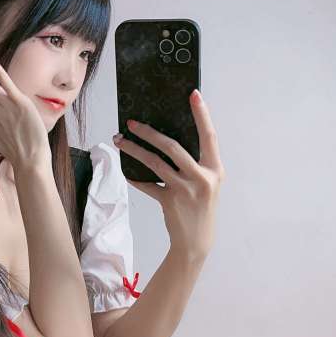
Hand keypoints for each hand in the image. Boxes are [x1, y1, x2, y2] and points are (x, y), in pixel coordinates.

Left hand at [114, 91, 224, 259]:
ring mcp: (185, 190)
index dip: (202, 114)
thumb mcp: (206, 184)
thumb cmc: (200, 207)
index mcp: (215, 169)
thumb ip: (194, 164)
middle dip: (149, 132)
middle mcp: (202, 178)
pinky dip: (135, 177)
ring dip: (134, 150)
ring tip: (119, 140)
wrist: (196, 242)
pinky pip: (147, 184)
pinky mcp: (169, 202)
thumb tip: (167, 140)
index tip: (194, 94)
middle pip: (172, 146)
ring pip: (155, 163)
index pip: (209, 136)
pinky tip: (126, 170)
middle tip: (132, 123)